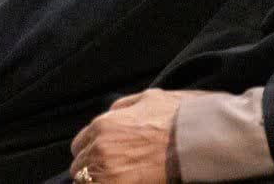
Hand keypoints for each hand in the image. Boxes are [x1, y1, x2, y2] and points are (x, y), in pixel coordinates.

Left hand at [70, 89, 187, 183]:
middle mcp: (99, 146)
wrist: (195, 137)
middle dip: (92, 170)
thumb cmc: (176, 117)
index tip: (100, 161)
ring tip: (115, 179)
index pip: (79, 146)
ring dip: (97, 181)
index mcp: (103, 124)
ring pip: (85, 182)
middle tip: (111, 174)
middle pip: (80, 167)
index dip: (89, 154)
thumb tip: (113, 112)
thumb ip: (124, 106)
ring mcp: (106, 168)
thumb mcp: (148, 98)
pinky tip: (121, 183)